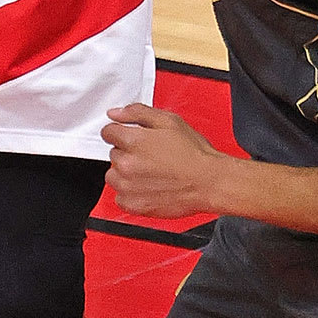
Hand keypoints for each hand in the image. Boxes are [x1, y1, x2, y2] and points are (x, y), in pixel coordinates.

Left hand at [101, 104, 232, 217]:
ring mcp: (129, 187)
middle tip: (151, 156)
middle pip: (113, 154)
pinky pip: (120, 197)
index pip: (108, 132)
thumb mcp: (170, 121)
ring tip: (150, 172)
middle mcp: (127, 165)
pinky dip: (130, 193)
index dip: (121, 132)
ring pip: (114, 176)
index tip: (131, 138)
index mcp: (133, 141)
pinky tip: (148, 187)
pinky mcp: (134, 205)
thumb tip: (115, 113)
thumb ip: (137, 113)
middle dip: (128, 153)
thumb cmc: (194, 154)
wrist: (210, 183)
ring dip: (126, 173)